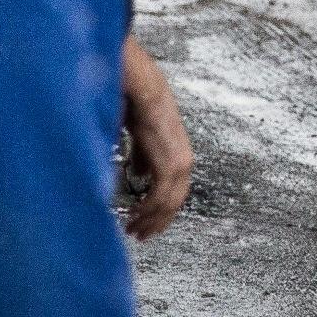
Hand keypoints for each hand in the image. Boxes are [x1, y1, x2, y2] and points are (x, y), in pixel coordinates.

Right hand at [118, 36, 192, 239]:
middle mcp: (184, 158)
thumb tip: (139, 174)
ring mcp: (179, 161)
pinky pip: (160, 196)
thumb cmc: (135, 100)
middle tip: (138, 235)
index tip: (144, 221)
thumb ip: (142, 154)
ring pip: (168, 203)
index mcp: (177, 150)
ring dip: (150, 220)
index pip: (174, 189)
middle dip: (156, 221)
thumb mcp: (141, 132)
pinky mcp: (169, 162)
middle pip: (175, 201)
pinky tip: (132, 218)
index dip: (160, 208)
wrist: (137, 81)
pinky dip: (147, 211)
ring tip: (132, 230)